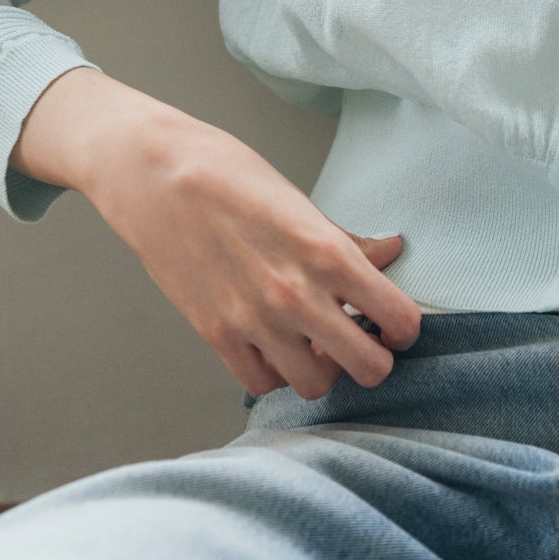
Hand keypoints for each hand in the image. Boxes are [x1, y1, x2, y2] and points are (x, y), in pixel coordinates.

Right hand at [85, 110, 424, 400]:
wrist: (154, 176)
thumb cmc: (229, 174)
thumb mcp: (299, 200)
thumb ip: (346, 240)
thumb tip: (390, 252)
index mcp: (327, 252)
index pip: (398, 319)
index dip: (404, 326)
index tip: (394, 321)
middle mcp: (296, 295)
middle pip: (367, 367)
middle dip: (374, 357)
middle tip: (363, 338)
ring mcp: (254, 322)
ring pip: (315, 385)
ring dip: (323, 367)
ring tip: (316, 340)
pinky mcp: (216, 336)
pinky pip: (262, 383)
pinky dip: (276, 371)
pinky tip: (275, 343)